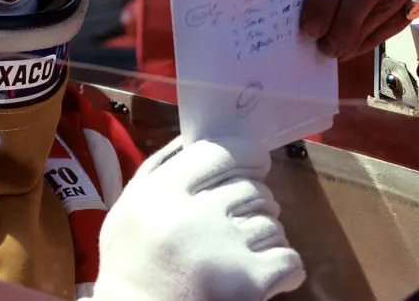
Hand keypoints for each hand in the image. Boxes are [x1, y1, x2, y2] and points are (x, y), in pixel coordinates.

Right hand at [85, 136, 304, 300]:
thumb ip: (158, 168)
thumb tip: (195, 136)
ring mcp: (226, 247)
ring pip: (273, 222)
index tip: (256, 163)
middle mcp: (195, 214)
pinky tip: (266, 273)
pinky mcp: (250, 282)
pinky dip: (285, 266)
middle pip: (252, 187)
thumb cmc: (131, 263)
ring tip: (245, 250)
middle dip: (257, 200)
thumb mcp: (129, 207)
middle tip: (244, 218)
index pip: (219, 151)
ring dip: (266, 233)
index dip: (247, 152)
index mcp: (163, 192)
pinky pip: (289, 258)